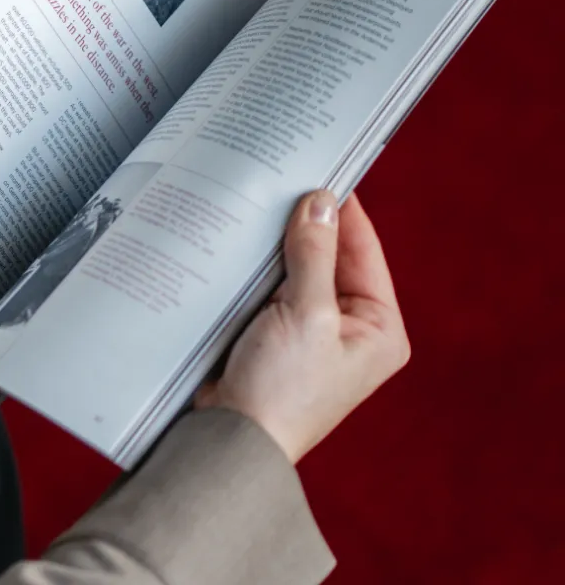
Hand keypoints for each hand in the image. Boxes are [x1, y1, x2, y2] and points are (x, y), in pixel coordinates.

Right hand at [196, 191, 409, 462]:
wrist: (228, 438)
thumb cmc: (281, 391)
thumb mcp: (307, 314)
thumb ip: (315, 254)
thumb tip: (322, 201)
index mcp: (377, 328)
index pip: (364, 251)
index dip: (345, 210)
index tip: (324, 168)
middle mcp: (348, 327)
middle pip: (330, 255)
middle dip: (306, 223)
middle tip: (283, 178)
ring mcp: (308, 328)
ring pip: (297, 266)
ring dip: (278, 242)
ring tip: (260, 200)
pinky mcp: (273, 331)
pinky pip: (270, 284)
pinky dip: (258, 263)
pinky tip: (241, 237)